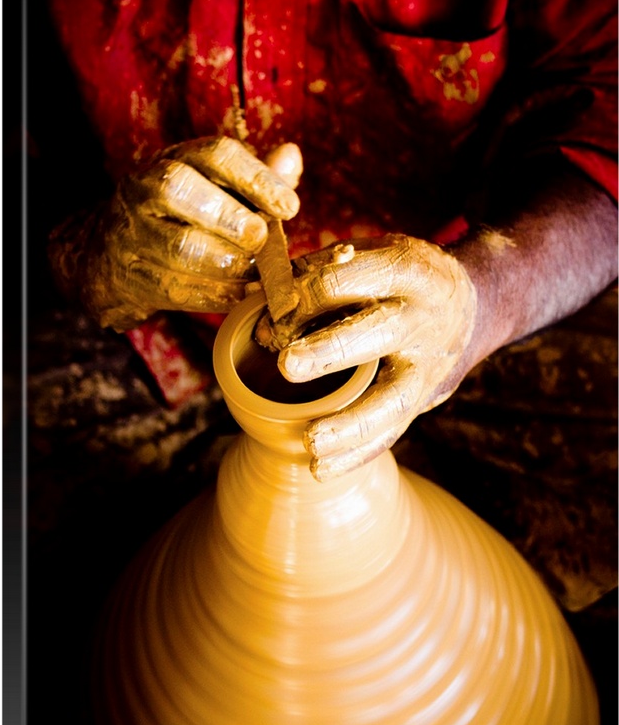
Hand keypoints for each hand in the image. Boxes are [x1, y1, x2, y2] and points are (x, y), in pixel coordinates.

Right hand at [48, 137, 301, 330]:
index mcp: (176, 159)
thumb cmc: (181, 215)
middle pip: (180, 190)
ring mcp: (132, 233)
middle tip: (262, 239)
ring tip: (256, 272)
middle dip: (229, 217)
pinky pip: (175, 289)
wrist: (107, 253)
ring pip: (179, 246)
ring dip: (226, 263)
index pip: (216, 154)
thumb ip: (255, 177)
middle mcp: (146, 189)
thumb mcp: (214, 187)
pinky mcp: (131, 276)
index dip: (256, 179)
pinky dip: (215, 295)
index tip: (290, 207)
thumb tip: (291, 157)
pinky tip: (241, 294)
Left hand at [255, 235, 477, 480]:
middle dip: (330, 350)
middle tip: (288, 365)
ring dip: (350, 423)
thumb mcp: (368, 255)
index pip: (348, 280)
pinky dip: (356, 454)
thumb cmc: (396, 279)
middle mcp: (421, 317)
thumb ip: (316, 273)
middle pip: (376, 333)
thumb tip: (256, 295)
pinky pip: (391, 432)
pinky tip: (321, 469)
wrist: (468, 308)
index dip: (303, 298)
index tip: (270, 319)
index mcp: (405, 270)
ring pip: (391, 398)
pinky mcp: (423, 400)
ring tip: (311, 441)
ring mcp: (425, 364)